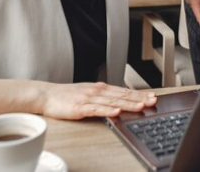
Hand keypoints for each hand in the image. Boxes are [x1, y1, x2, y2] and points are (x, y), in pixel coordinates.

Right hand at [40, 82, 156, 119]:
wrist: (46, 95)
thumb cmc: (66, 96)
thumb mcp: (88, 94)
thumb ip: (103, 97)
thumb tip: (119, 101)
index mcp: (100, 88)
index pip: (124, 91)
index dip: (139, 94)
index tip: (152, 96)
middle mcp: (97, 91)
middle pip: (121, 95)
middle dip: (139, 98)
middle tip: (153, 101)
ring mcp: (88, 99)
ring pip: (112, 101)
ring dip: (127, 104)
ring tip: (141, 106)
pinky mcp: (79, 108)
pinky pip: (95, 109)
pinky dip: (107, 110)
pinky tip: (116, 111)